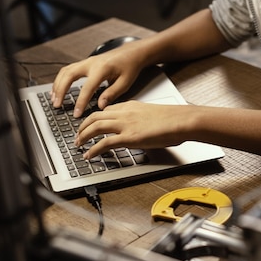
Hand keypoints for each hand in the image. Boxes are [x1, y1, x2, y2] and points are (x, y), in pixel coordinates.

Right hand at [51, 41, 145, 117]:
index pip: (87, 88)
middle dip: (60, 91)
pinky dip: (61, 79)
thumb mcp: (125, 83)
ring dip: (57, 85)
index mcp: (102, 69)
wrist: (131, 53)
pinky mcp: (85, 63)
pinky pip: (68, 70)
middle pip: (69, 76)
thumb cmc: (130, 67)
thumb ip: (112, 94)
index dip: (80, 102)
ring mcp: (87, 62)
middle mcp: (91, 63)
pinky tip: (58, 89)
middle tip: (57, 105)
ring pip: (65, 71)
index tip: (76, 113)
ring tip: (54, 99)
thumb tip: (100, 106)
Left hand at [74, 100, 191, 158]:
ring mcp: (125, 125)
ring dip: (83, 136)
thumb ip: (142, 119)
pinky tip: (89, 155)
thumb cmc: (174, 120)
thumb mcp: (153, 115)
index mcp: (131, 106)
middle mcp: (124, 113)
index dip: (95, 118)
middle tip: (78, 135)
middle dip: (83, 126)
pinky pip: (104, 143)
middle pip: (95, 116)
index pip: (106, 110)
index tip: (90, 124)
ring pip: (95, 127)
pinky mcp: (128, 138)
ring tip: (78, 144)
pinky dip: (93, 149)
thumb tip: (141, 129)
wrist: (181, 120)